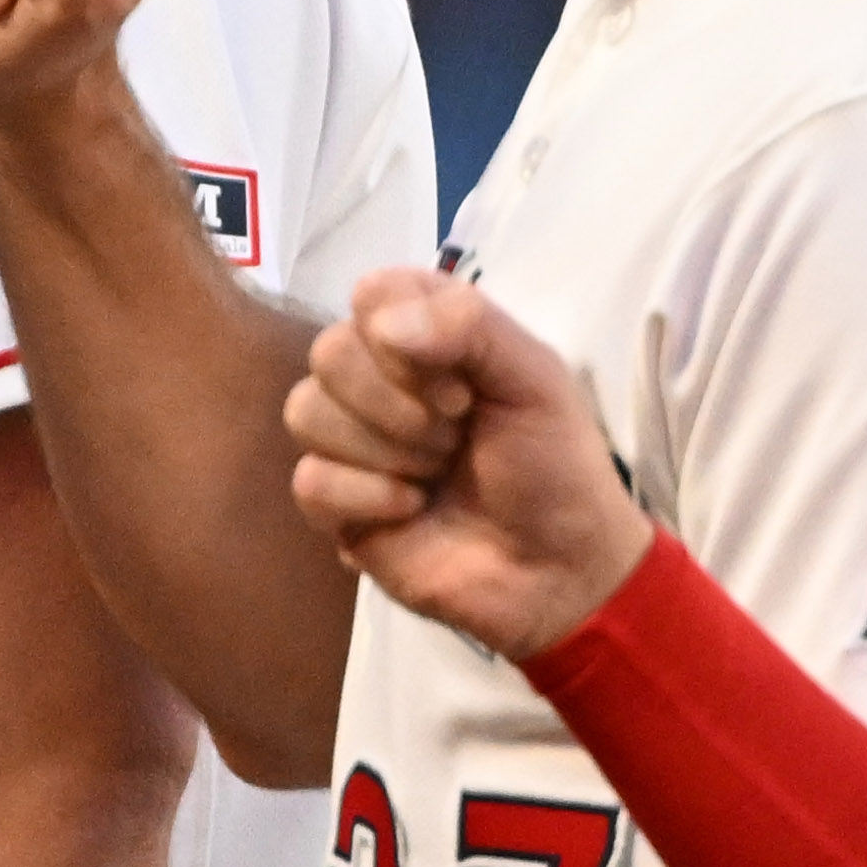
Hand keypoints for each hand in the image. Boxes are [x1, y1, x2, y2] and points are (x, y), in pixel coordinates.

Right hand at [284, 269, 649, 653]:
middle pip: (329, 352)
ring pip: (307, 412)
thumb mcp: (535, 378)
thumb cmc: (555, 467)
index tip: (462, 385)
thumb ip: (468, 325)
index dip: (406, 336)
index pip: (371, 294)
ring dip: (385, 450)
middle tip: (456, 436)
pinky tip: (411, 512)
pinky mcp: (336, 508)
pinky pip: (309, 481)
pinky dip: (366, 497)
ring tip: (437, 475)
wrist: (559, 572)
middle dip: (398, 404)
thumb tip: (380, 323)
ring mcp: (352, 445)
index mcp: (426, 336)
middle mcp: (379, 381)